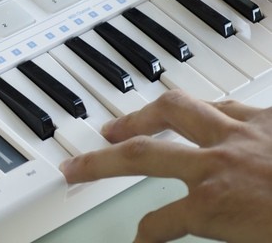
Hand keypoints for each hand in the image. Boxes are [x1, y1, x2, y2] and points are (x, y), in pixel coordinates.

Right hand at [59, 90, 271, 242]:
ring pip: (175, 109)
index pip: (161, 222)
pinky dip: (201, 108)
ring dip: (140, 117)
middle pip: (141, 154)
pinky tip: (195, 112)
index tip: (139, 238)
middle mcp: (219, 164)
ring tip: (120, 125)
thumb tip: (205, 226)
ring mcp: (240, 134)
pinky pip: (224, 103)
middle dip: (101, 161)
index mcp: (216, 205)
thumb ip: (221, 233)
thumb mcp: (256, 241)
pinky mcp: (266, 117)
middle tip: (78, 164)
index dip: (145, 233)